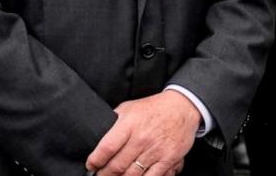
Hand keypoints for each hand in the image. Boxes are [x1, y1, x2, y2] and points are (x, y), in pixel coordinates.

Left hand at [85, 90, 200, 174]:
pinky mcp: (168, 158)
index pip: (107, 148)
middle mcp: (142, 138)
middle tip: (101, 175)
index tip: (91, 165)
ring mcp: (156, 150)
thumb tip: (97, 135)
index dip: (95, 161)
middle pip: (117, 165)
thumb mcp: (130, 107)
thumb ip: (114, 122)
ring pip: (132, 174)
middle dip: (105, 174)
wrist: (183, 107)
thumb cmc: (154, 108)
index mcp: (130, 124)